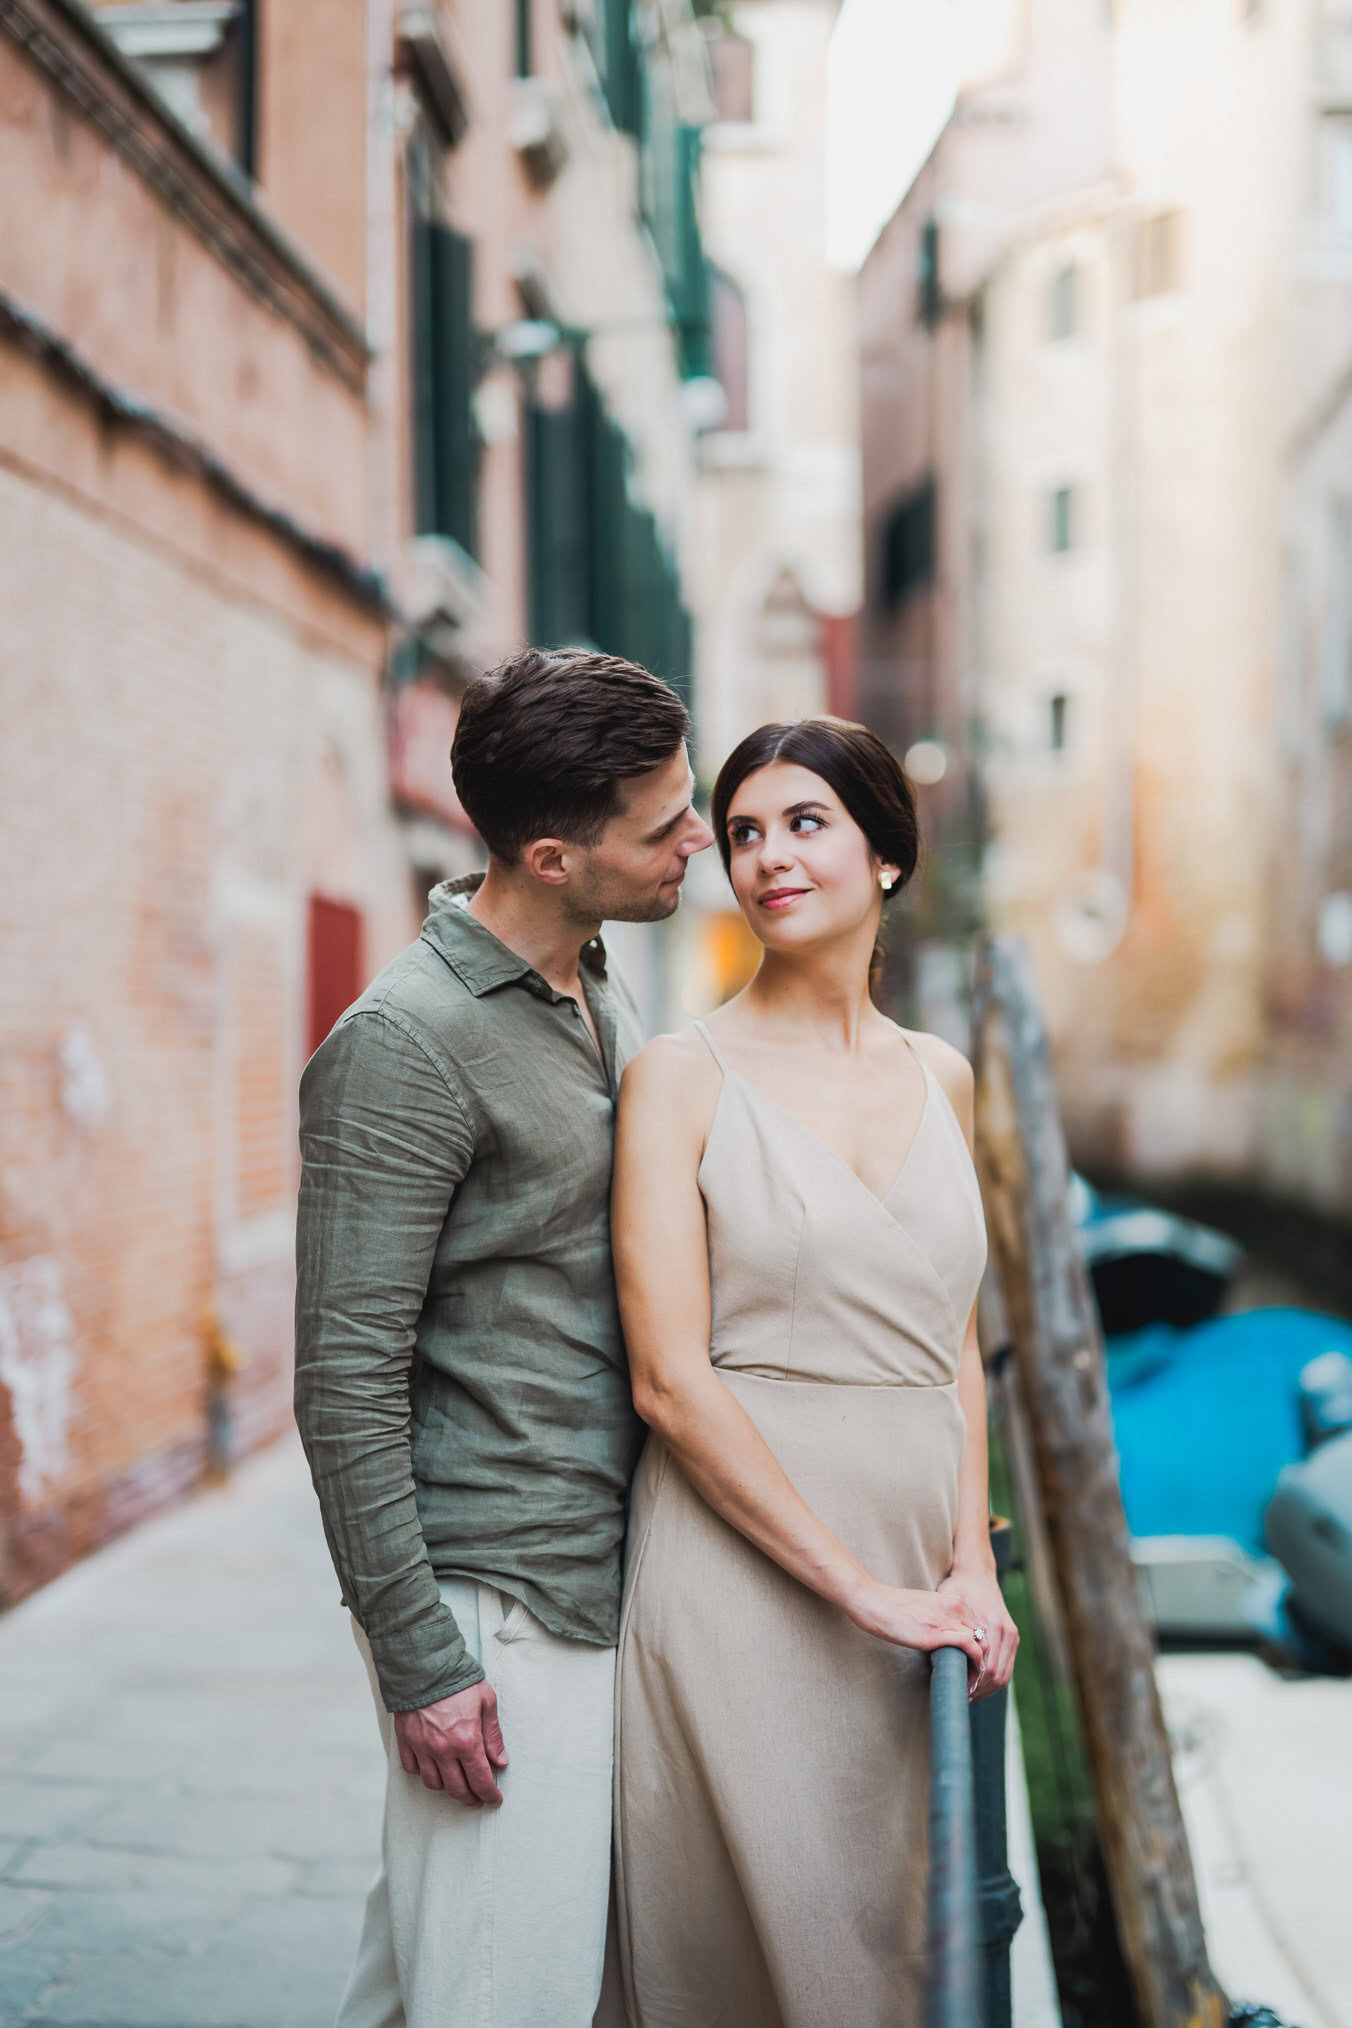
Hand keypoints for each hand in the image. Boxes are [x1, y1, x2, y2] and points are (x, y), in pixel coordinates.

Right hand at [393, 1680, 508, 1806]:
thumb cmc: (458, 1681)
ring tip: (456, 1783)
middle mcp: (443, 1750)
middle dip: (470, 1798)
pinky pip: (412, 1769)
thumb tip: (500, 1761)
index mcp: (467, 1741)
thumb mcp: (486, 1702)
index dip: (489, 1794)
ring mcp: (422, 1748)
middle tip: (477, 1798)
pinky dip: (423, 1774)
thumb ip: (493, 1735)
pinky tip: (432, 1768)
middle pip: (457, 1789)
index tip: (494, 1800)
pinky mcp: (405, 1741)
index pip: (480, 1780)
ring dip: (447, 1788)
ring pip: (434, 1784)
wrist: (424, 1665)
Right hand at [847, 1580, 987, 1673]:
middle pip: (985, 1636)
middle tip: (976, 1681)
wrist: (873, 1601)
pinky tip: (968, 1680)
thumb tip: (950, 1641)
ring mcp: (947, 1619)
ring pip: (981, 1644)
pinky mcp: (937, 1633)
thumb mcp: (926, 1608)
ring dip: (981, 1667)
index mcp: (953, 1599)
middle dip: (984, 1661)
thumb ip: (942, 1619)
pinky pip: (970, 1648)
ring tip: (972, 1685)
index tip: (975, 1667)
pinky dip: (975, 1666)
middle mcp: (955, 1607)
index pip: (981, 1626)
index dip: (982, 1648)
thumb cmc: (893, 1607)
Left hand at [937, 1564, 1018, 1701]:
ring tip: (968, 1695)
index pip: (987, 1667)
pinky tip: (978, 1685)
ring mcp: (1012, 1635)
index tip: (958, 1691)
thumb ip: (951, 1625)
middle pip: (998, 1675)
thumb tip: (943, 1649)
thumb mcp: (951, 1602)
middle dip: (980, 1690)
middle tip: (961, 1697)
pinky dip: (993, 1680)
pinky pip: (1007, 1667)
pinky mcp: (1012, 1638)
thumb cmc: (960, 1588)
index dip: (973, 1683)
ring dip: (987, 1689)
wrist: (978, 1573)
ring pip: (1005, 1675)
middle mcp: (1007, 1632)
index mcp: (994, 1625)